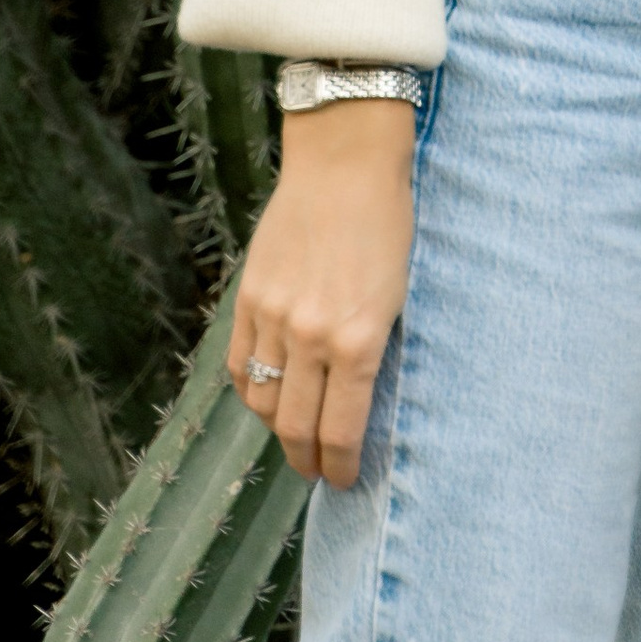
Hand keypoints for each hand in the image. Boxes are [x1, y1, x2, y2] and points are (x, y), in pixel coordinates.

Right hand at [226, 99, 416, 488]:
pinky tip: (267, 398)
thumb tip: (358, 400)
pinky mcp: (248, 298)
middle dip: (307, 461)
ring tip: (294, 437)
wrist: (346, 161)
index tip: (345, 480)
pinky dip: (253, 391)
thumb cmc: (389, 222)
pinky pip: (241, 366)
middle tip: (317, 474)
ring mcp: (273, 317)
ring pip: (264, 402)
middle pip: (296, 427)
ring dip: (278, 429)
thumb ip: (373, 348)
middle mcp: (310, 336)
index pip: (340, 429)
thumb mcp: (398, 293)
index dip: (340, 466)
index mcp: (358, 339)